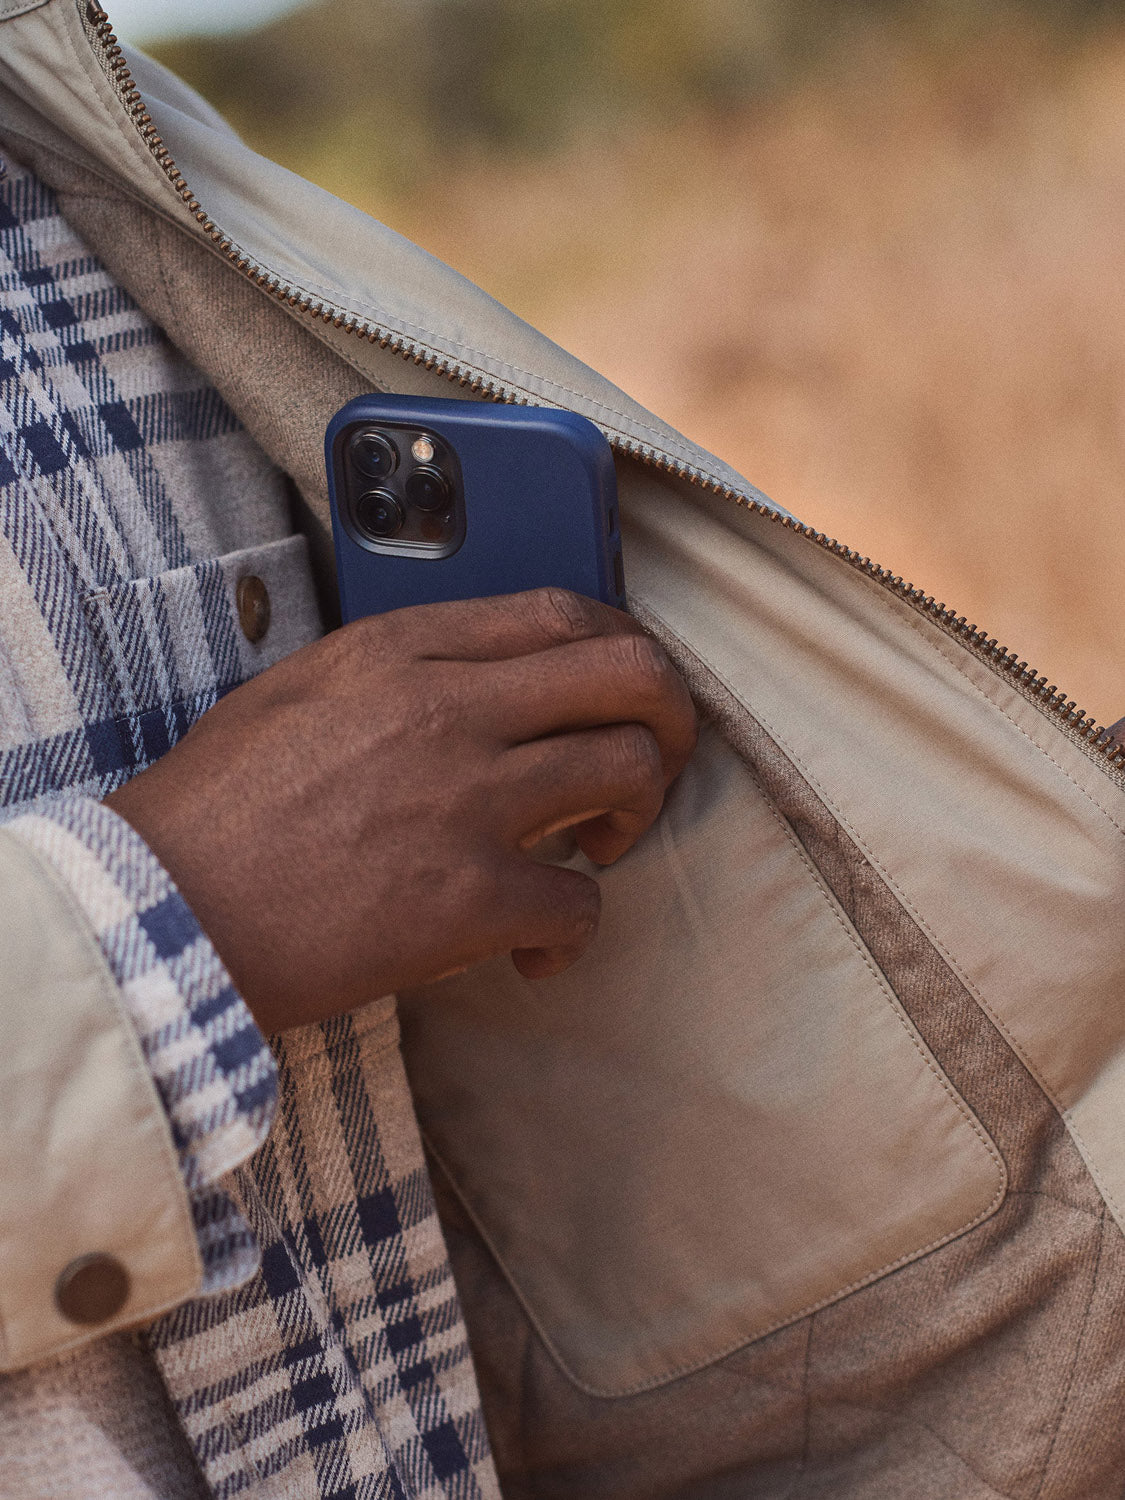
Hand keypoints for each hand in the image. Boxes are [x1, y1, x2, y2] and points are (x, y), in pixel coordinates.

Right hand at [106, 588, 697, 1033]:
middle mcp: (448, 709)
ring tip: (596, 850)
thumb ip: (396, 672)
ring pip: (630, 772)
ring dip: (636, 816)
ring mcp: (466, 802)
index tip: (624, 688)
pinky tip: (534, 954)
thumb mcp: (298, 694)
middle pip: (629, 673)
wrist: (161, 915)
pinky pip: (583, 904)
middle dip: (669, 716)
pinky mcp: (469, 900)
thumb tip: (477, 683)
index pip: (562, 610)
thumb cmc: (215, 810)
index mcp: (400, 650)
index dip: (621, 646)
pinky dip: (572, 935)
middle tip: (652, 760)